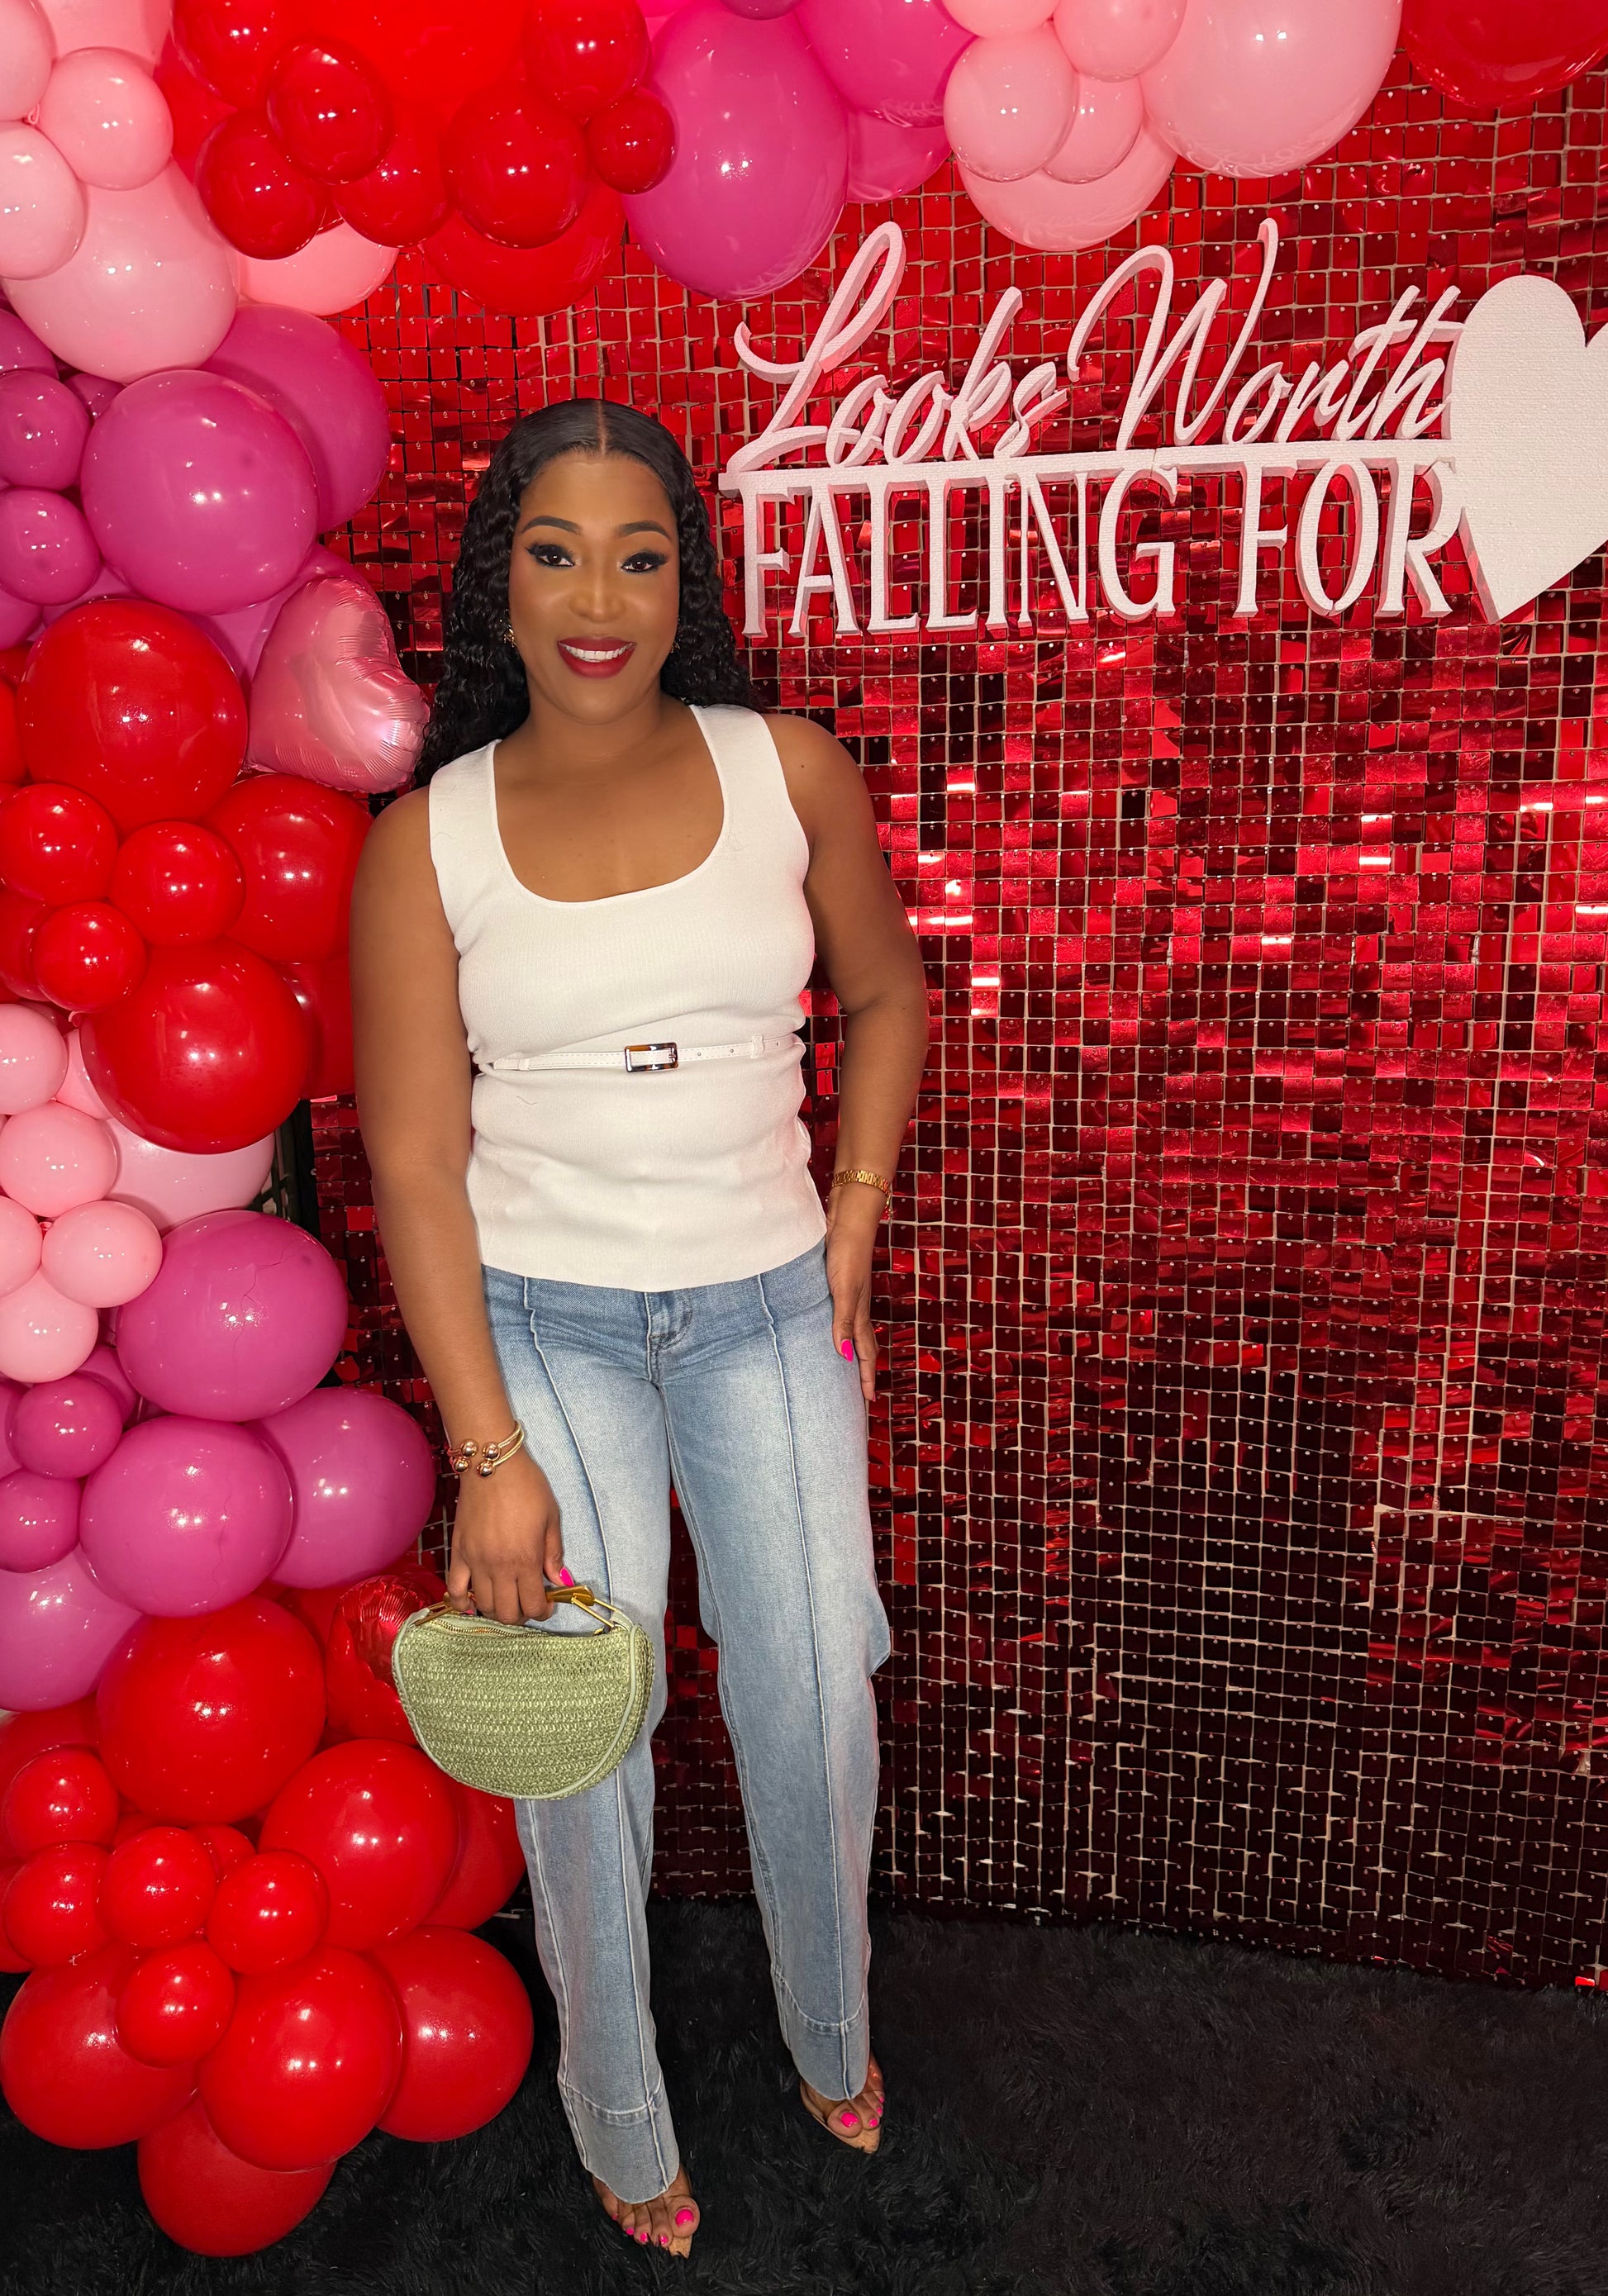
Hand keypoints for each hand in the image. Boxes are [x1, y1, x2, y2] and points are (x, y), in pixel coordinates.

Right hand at [446, 1448, 565, 1622]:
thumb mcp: (551, 1518)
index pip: (532, 1605)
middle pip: (507, 1612)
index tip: (546, 1606)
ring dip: (496, 1610)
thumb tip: (560, 1581)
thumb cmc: (527, 1487)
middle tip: (527, 1603)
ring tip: (506, 1599)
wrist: (491, 1465)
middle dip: (521, 1615)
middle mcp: (499, 1567)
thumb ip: (554, 1554)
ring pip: (482, 1606)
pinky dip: (462, 1603)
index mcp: (526, 1559)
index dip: (542, 1612)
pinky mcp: (458, 1553)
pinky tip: (472, 1604)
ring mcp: (475, 1562)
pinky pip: (454, 1589)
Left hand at [825, 1188, 881, 1401]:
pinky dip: (841, 1327)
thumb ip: (842, 1321)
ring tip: (846, 1364)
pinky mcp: (839, 1280)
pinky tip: (829, 1325)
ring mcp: (849, 1293)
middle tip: (861, 1391)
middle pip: (863, 1344)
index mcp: (860, 1312)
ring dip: (852, 1349)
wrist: (850, 1216)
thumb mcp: (843, 1290)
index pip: (864, 1352)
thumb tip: (843, 1355)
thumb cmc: (847, 1252)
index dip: (866, 1376)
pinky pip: (842, 1313)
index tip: (869, 1400)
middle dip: (863, 1368)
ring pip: (853, 1329)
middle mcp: (857, 1306)